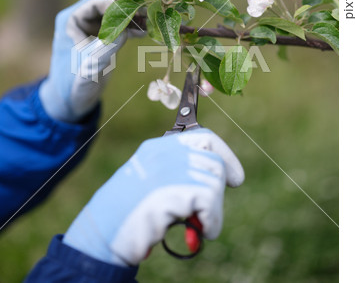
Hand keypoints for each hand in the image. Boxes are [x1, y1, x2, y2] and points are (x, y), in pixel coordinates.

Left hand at [39, 0, 136, 122]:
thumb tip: (126, 29)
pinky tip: (143, 32)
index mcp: (70, 20)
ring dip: (131, 15)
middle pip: (106, 0)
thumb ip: (107, 47)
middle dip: (126, 5)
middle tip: (145, 13)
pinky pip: (118, 24)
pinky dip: (130, 26)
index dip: (117, 3)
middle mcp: (80, 18)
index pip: (96, 1)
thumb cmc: (74, 84)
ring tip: (147, 23)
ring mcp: (91, 26)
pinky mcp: (101, 36)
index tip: (137, 10)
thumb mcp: (90, 66)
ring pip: (114, 11)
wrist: (71, 100)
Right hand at [63, 128, 243, 266]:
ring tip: (199, 225)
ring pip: (215, 181)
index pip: (203, 137)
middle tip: (209, 210)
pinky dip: (212, 221)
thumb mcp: (152, 183)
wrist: (102, 232)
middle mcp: (165, 152)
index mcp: (158, 148)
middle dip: (218, 188)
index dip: (225, 155)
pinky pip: (210, 201)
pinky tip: (199, 231)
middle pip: (214, 161)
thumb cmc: (125, 213)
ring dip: (213, 210)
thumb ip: (178, 173)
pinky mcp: (174, 189)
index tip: (236, 178)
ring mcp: (169, 168)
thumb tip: (215, 178)